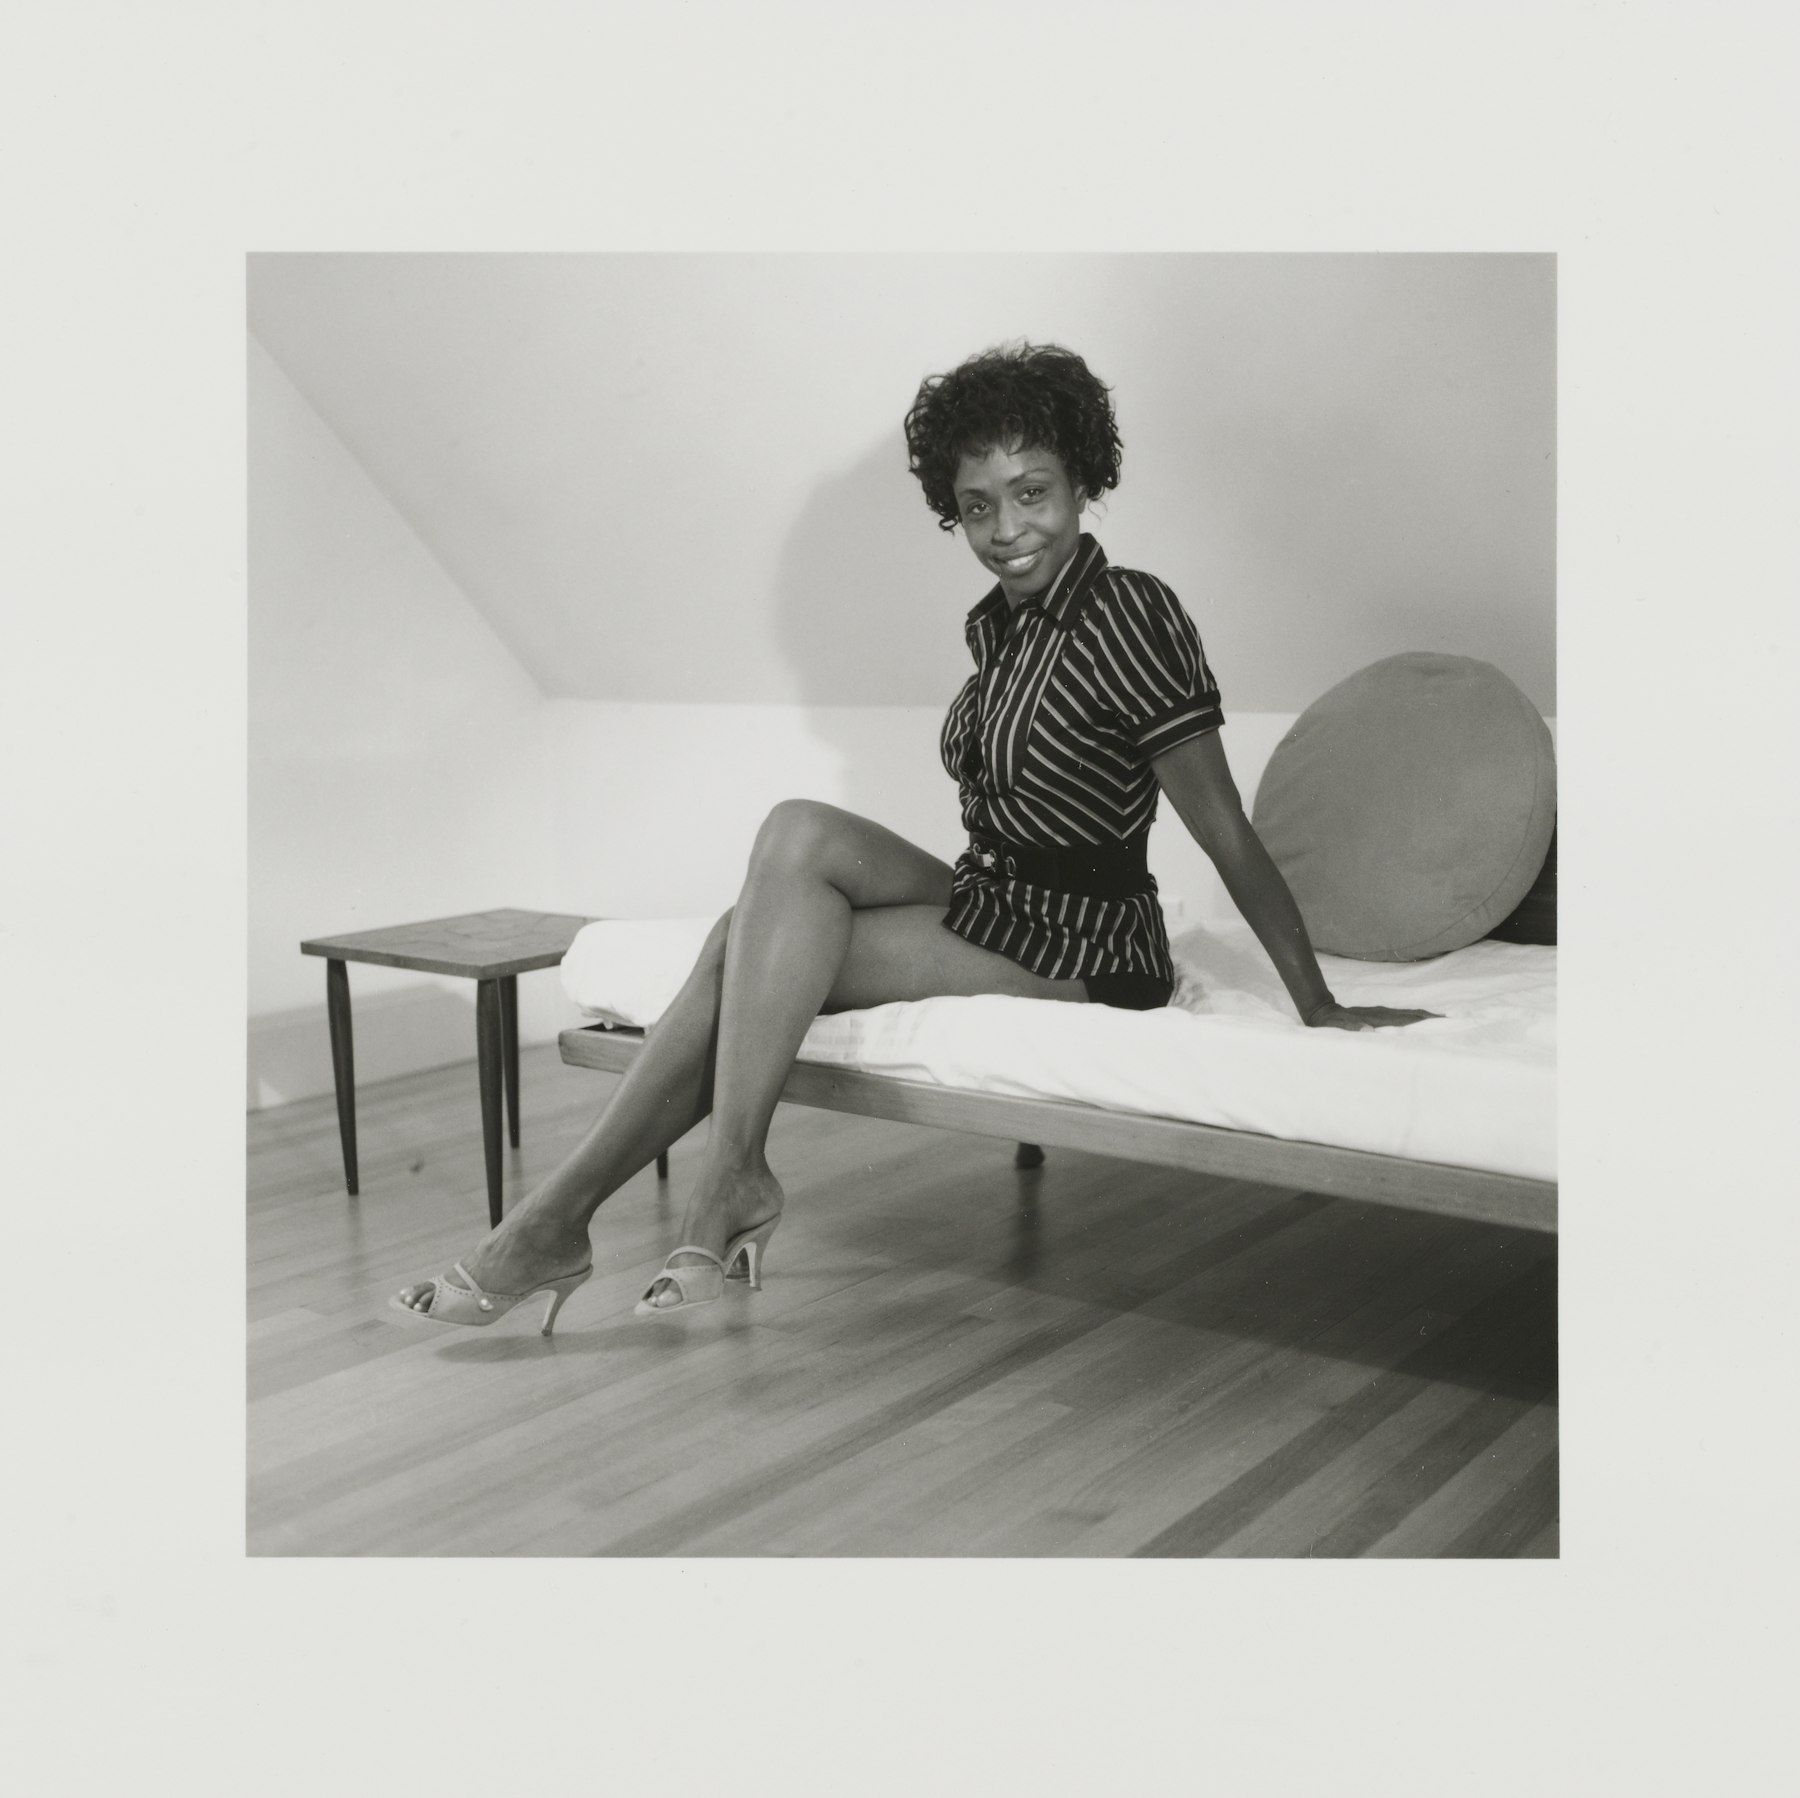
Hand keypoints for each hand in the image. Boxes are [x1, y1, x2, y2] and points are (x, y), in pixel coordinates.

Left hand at [1303, 1000, 1440, 1031]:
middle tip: (1460, 1022)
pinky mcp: (1381, 1015)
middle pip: (1416, 1015)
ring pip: (1412, 1014)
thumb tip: (1368, 1031)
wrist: (1322, 1010)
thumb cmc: (1331, 1024)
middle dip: (1437, 1020)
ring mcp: (1384, 1013)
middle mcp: (1385, 1014)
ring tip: (1450, 1022)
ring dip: (1430, 1018)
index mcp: (1379, 1019)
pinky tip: (1426, 1020)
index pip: (1408, 1019)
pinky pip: (1406, 1016)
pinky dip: (1419, 1018)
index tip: (1446, 1022)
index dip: (1427, 1021)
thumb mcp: (1337, 1028)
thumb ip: (1351, 1029)